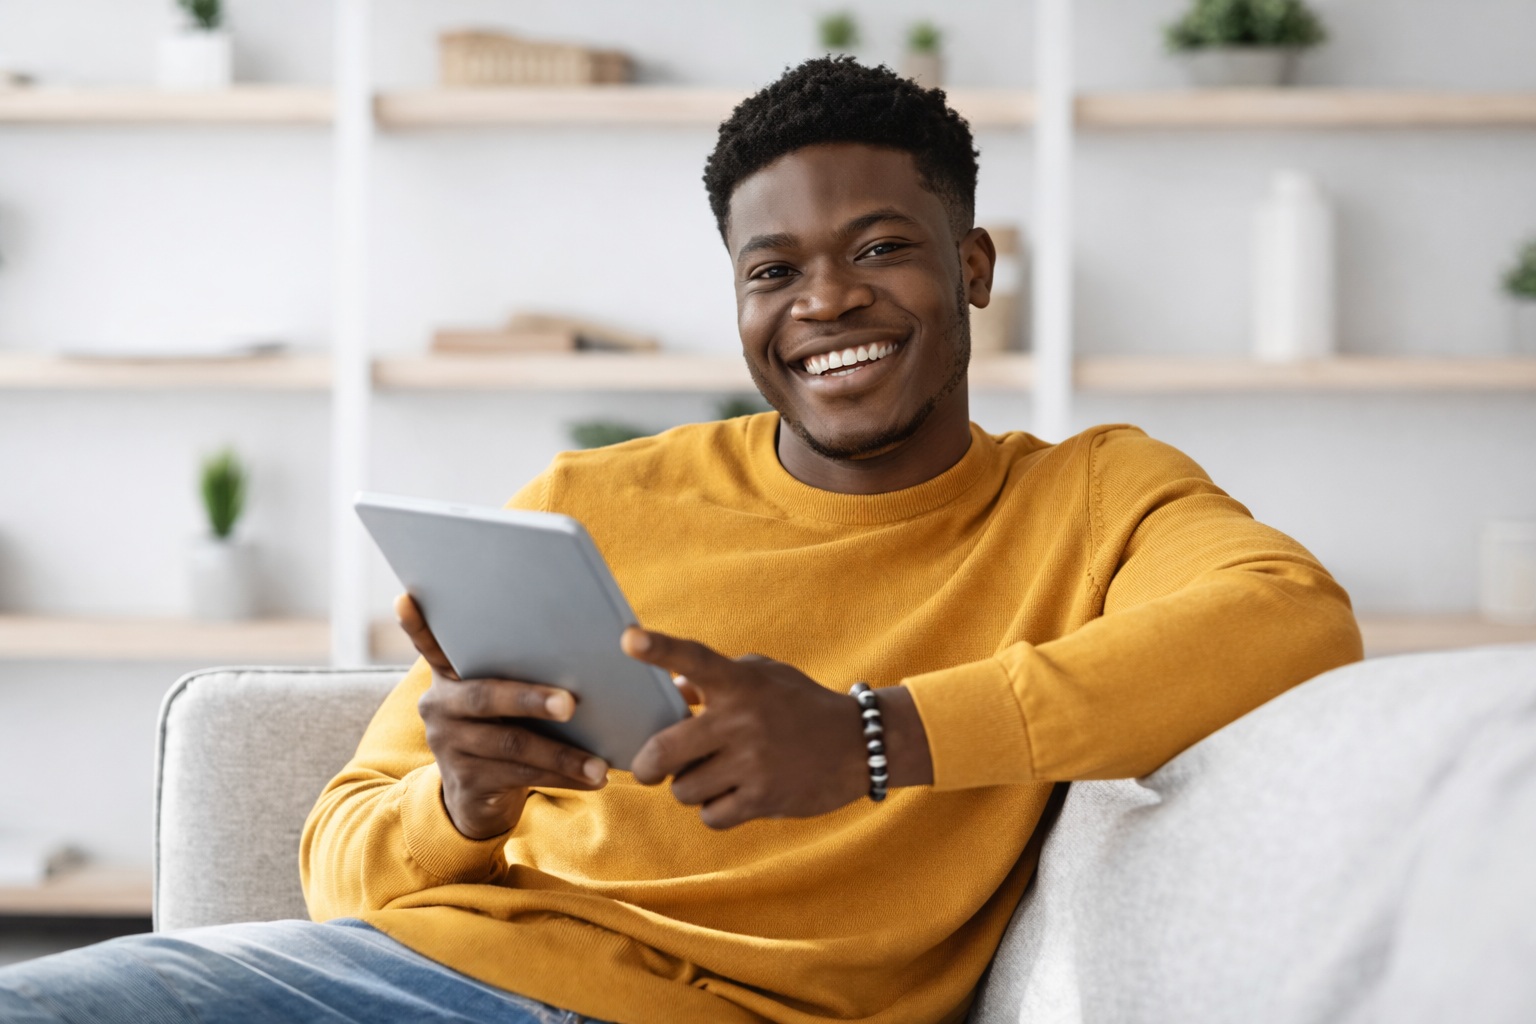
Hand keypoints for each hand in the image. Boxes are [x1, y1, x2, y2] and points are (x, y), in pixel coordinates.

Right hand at [398, 594, 609, 840]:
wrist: (478, 798)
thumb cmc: (504, 729)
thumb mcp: (501, 699)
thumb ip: (516, 672)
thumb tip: (581, 648)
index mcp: (450, 677)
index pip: (430, 645)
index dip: (417, 625)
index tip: (406, 599)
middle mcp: (440, 707)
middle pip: (486, 697)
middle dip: (532, 699)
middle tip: (571, 704)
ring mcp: (449, 745)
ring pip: (512, 744)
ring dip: (562, 754)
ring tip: (598, 763)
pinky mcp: (466, 781)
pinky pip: (520, 777)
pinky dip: (561, 777)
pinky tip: (593, 779)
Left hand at [624, 627, 876, 828]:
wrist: (859, 745)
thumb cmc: (800, 705)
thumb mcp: (764, 676)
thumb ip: (716, 680)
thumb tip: (671, 690)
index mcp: (741, 682)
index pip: (693, 659)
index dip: (659, 648)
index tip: (629, 639)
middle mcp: (743, 720)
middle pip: (663, 751)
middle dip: (646, 766)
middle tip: (648, 769)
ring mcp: (753, 763)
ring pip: (684, 790)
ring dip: (690, 787)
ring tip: (713, 776)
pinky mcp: (764, 799)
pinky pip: (711, 815)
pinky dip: (714, 810)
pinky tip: (733, 795)